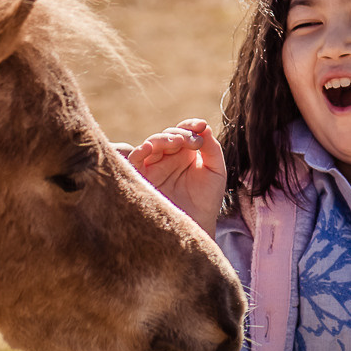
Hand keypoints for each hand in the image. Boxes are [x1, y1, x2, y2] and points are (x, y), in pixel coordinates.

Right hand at [127, 118, 225, 235]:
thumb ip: (212, 148)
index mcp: (186, 153)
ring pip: (152, 143)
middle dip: (181, 134)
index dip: (191, 125)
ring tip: (177, 143)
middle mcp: (168, 157)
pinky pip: (135, 160)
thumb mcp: (216, 171)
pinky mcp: (142, 177)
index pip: (184, 131)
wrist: (197, 226)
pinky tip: (149, 148)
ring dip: (163, 139)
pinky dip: (140, 151)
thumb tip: (204, 127)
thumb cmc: (207, 200)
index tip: (201, 126)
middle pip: (168, 135)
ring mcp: (154, 166)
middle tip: (193, 142)